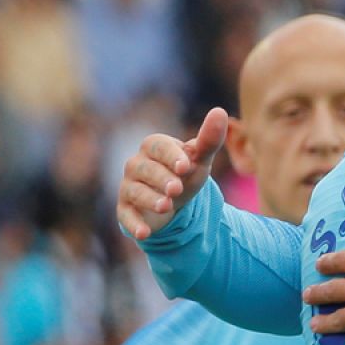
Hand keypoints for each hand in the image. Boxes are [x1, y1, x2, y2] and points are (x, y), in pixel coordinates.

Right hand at [117, 107, 229, 240]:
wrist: (174, 201)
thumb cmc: (185, 173)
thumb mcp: (199, 159)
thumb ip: (209, 139)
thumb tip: (220, 111)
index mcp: (153, 146)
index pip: (158, 146)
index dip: (171, 156)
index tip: (185, 167)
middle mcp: (136, 164)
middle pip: (145, 169)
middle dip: (161, 178)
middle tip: (176, 189)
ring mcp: (128, 186)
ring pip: (134, 191)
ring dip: (150, 199)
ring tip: (166, 206)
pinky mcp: (125, 209)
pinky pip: (125, 216)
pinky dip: (134, 224)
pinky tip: (145, 233)